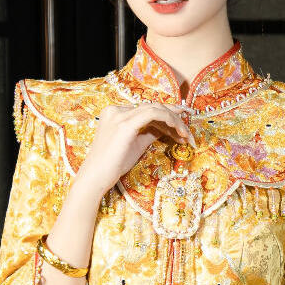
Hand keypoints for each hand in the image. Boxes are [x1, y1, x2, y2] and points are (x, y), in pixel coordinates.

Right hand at [77, 101, 195, 197]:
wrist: (97, 177)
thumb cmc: (114, 165)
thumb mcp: (135, 144)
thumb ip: (149, 133)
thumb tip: (166, 128)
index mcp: (116, 112)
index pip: (146, 110)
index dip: (167, 116)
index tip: (181, 125)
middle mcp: (117, 109)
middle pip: (152, 107)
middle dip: (174, 118)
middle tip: (187, 132)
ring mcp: (120, 114)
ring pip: (155, 108)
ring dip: (174, 121)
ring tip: (185, 135)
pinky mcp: (126, 123)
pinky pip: (154, 113)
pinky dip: (169, 120)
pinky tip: (178, 132)